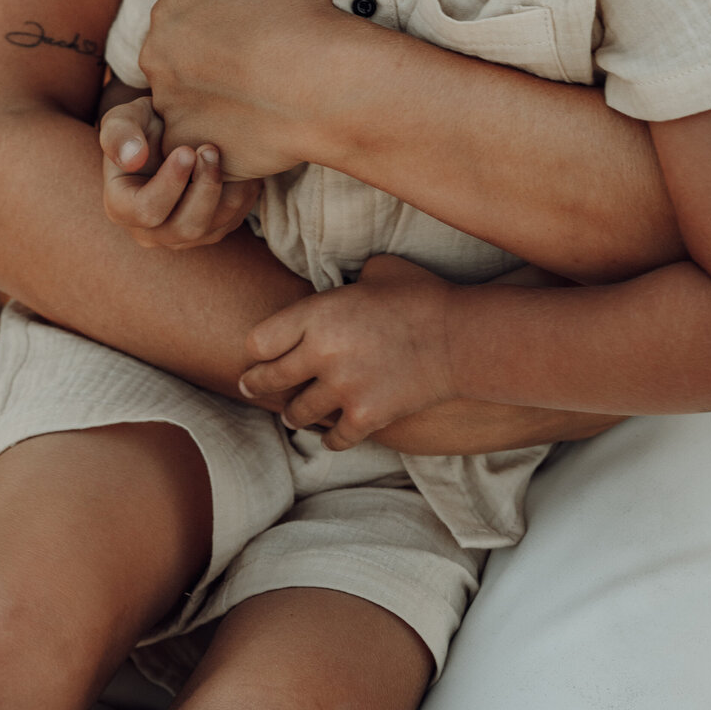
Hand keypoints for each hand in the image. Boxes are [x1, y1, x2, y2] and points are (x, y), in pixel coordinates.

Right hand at [99, 96, 260, 248]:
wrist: (166, 134)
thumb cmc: (141, 126)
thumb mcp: (122, 119)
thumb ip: (119, 133)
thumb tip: (133, 159)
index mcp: (122, 208)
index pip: (146, 210)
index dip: (170, 183)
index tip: (186, 150)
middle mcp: (150, 232)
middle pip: (186, 228)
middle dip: (204, 188)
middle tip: (210, 149)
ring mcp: (182, 236)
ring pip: (214, 228)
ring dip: (226, 190)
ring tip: (224, 152)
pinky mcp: (210, 231)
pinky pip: (232, 221)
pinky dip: (240, 194)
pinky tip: (237, 165)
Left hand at [140, 0, 339, 178]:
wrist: (324, 81)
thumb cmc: (299, 14)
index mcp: (169, 12)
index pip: (182, 24)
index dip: (218, 33)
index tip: (250, 43)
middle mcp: (156, 58)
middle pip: (176, 65)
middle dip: (208, 70)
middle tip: (254, 75)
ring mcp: (167, 106)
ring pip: (184, 106)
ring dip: (213, 106)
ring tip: (259, 105)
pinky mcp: (185, 144)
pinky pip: (194, 144)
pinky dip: (218, 141)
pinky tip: (253, 132)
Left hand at [239, 254, 460, 449]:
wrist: (460, 337)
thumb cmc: (419, 295)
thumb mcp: (374, 272)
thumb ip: (344, 285)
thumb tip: (338, 289)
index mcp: (317, 314)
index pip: (259, 341)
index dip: (256, 349)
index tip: (256, 354)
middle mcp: (322, 353)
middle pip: (269, 379)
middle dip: (257, 384)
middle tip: (250, 387)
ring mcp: (343, 389)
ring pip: (297, 413)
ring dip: (295, 414)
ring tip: (294, 414)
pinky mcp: (367, 417)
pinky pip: (335, 439)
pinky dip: (332, 438)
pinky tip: (332, 434)